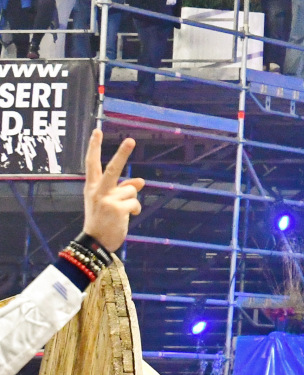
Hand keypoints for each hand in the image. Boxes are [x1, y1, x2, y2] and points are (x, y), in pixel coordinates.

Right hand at [82, 129, 144, 252]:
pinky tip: (127, 217)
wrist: (95, 243)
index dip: (94, 147)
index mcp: (92, 187)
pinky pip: (136, 203)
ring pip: (132, 189)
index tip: (97, 131)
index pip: (92, 164)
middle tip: (131, 140)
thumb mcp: (108, 202)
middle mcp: (98, 191)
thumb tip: (141, 181)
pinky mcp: (117, 209)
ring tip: (121, 212)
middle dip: (122, 154)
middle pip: (112, 168)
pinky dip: (135, 210)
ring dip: (132, 200)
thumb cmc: (102, 220)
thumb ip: (122, 189)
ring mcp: (107, 199)